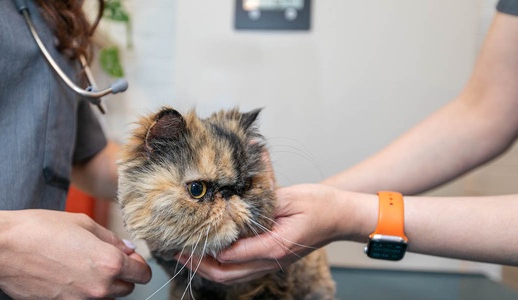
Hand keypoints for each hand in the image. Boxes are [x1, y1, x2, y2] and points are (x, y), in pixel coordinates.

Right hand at [0, 210, 151, 298]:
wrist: (2, 248)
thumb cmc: (40, 230)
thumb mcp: (84, 224)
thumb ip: (111, 239)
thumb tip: (128, 249)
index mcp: (109, 263)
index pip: (142, 274)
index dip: (138, 264)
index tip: (131, 258)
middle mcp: (98, 288)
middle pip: (126, 288)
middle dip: (121, 275)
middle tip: (103, 258)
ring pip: (105, 298)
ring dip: (102, 285)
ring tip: (82, 265)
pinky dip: (81, 292)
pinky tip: (67, 275)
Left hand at [179, 184, 349, 284]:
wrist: (340, 215)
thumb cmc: (318, 204)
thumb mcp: (287, 198)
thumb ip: (258, 204)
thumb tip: (229, 206)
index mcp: (274, 246)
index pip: (230, 254)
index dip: (205, 248)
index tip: (185, 238)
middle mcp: (271, 260)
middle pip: (225, 274)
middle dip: (198, 264)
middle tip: (177, 250)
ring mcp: (271, 263)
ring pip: (231, 277)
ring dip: (207, 268)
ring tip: (187, 253)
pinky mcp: (271, 259)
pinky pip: (241, 270)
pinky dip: (221, 265)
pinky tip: (209, 253)